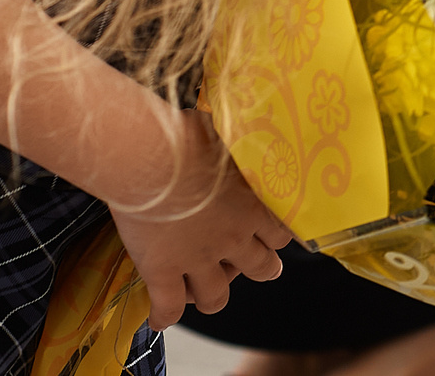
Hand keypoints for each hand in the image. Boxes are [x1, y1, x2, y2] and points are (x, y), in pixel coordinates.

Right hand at [108, 110, 290, 328]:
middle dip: (258, 269)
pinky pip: (168, 309)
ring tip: (201, 293)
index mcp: (256, 205)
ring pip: (217, 298)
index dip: (275, 239)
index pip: (283, 235)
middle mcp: (235, 238)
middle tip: (245, 266)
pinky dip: (164, 317)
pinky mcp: (163, 272)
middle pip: (262, 270)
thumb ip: (240, 140)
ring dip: (212, 297)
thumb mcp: (228, 133)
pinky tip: (159, 318)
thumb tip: (245, 115)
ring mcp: (199, 259)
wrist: (150, 156)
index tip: (269, 236)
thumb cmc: (189, 136)